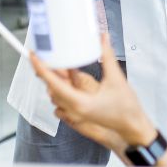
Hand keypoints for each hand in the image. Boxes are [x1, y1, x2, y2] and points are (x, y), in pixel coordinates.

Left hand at [29, 34, 155, 151]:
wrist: (132, 128)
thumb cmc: (127, 110)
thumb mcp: (116, 79)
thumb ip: (107, 57)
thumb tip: (102, 38)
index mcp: (80, 103)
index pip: (53, 83)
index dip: (41, 68)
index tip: (34, 56)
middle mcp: (74, 109)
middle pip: (52, 88)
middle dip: (48, 70)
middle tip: (47, 53)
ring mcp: (75, 113)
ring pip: (56, 94)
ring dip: (55, 78)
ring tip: (59, 63)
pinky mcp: (78, 113)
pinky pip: (62, 99)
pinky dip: (62, 87)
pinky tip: (68, 77)